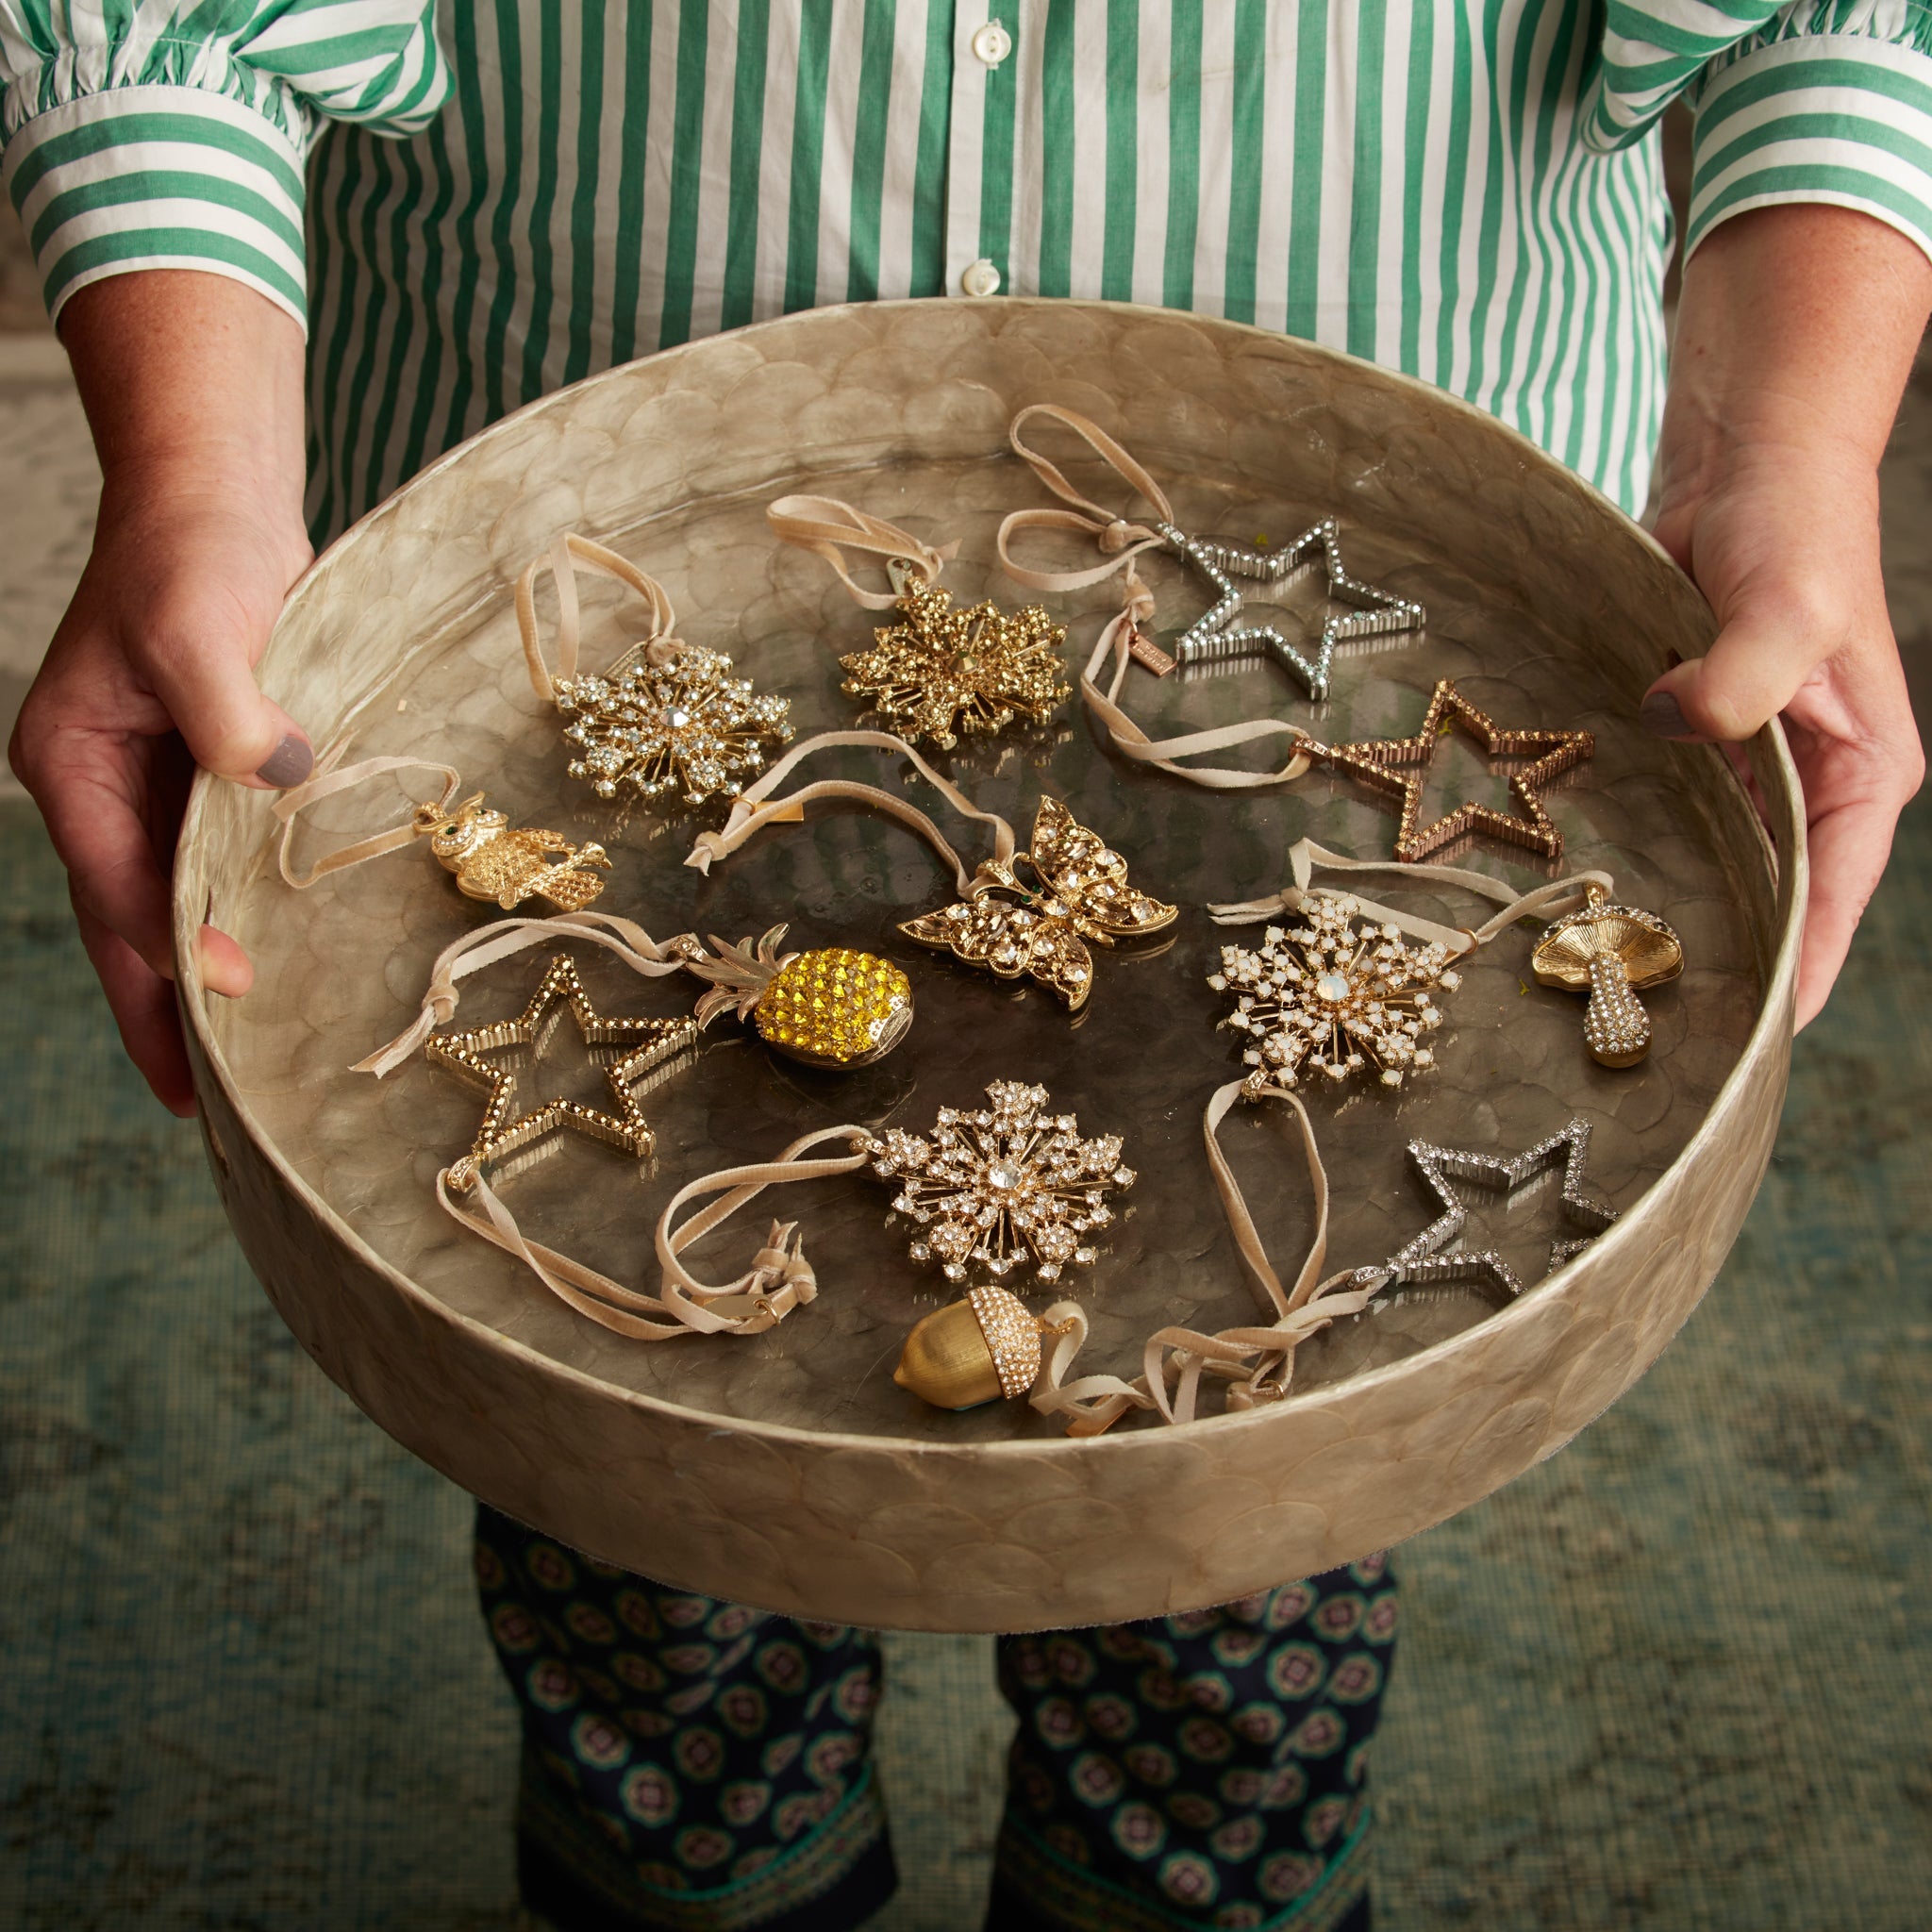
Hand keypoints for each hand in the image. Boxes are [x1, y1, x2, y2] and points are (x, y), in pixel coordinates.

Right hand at [5, 272, 310, 1112]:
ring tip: (228, 1062)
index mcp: (74, 764)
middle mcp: (99, 785)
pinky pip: (207, 864)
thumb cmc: (195, 552)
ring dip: (191, 975)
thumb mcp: (200, 623)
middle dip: (157, 1007)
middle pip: (125, 919)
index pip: (117, 885)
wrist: (217, 500)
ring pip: (166, 901)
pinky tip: (261, 962)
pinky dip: (226, 917)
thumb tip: (269, 776)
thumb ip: (226, 709)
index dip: (166, 949)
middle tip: (199, 1101)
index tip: (224, 998)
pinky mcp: (199, 773)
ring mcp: (147, 783)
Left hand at [1640, 206, 1930, 1028]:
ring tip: (1608, 981)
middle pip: (1774, 891)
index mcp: (1864, 771)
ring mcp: (1752, 756)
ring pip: (1718, 855)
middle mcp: (1813, 777)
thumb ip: (1742, 680)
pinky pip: (1670, 806)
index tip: (1753, 1040)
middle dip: (1725, 952)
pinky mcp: (1696, 729)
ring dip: (1675, 905)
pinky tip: (1584, 888)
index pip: (1833, 894)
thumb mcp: (1786, 607)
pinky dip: (1638, 844)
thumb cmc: (1794, 527)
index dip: (1797, 967)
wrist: (1746, 458)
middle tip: (1654, 1031)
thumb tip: (1686, 724)